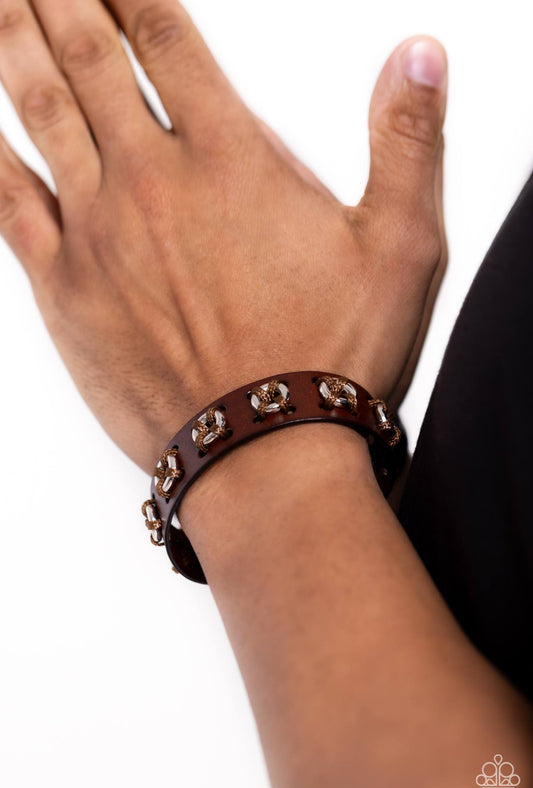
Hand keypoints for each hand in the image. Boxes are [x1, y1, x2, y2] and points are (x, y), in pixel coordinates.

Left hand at [0, 1, 446, 471]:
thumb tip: (417, 61)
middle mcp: (153, 182)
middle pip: (89, 56)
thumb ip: (406, 144)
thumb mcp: (401, 248)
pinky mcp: (66, 291)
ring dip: (16, 46)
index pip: (165, 36)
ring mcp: (99, 235)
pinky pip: (10, 202)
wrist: (265, 452)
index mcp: (231, 160)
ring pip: (42, 111)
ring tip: (1, 6)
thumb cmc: (327, 357)